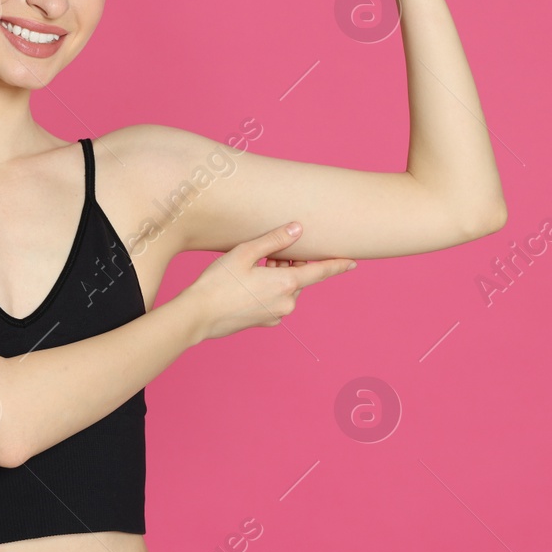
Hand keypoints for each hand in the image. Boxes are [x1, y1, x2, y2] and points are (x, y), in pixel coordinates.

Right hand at [180, 222, 357, 341]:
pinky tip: (247, 284)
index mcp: (286, 284)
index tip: (353, 262)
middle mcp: (287, 303)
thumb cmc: (218, 282)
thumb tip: (299, 229)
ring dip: (278, 275)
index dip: (337, 265)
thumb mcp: (245, 253)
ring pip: (287, 289)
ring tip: (252, 267)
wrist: (198, 315)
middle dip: (289, 263)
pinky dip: (269, 289)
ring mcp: (277, 315)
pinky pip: (275, 301)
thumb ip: (275, 240)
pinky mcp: (265, 322)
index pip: (320, 272)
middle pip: (299, 278)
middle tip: (266, 254)